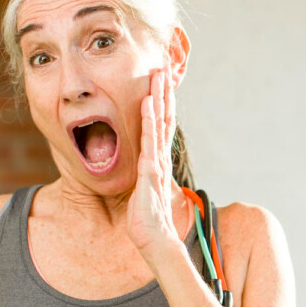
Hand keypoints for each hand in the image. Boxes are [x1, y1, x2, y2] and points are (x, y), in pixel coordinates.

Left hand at [127, 67, 181, 255]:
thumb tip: (141, 169)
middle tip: (162, 68)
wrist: (155, 238)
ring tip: (158, 76)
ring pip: (159, 123)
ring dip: (159, 98)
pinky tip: (148, 103)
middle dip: (163, 93)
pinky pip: (149, 140)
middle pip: (164, 119)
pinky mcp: (151, 170)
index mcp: (158, 160)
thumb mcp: (144, 191)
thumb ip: (145, 177)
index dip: (162, 104)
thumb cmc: (148, 219)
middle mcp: (160, 157)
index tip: (160, 83)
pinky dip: (149, 120)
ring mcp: (157, 162)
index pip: (161, 126)